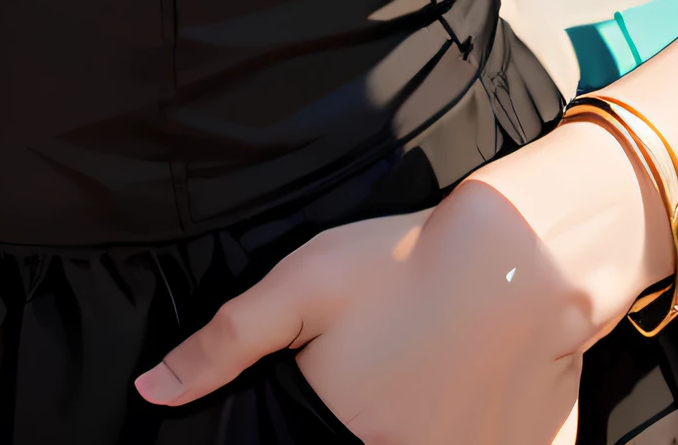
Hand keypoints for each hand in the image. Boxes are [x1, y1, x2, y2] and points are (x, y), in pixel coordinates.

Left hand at [136, 141, 620, 442]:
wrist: (524, 251)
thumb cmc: (406, 264)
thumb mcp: (303, 285)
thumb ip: (225, 343)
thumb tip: (152, 391)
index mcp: (356, 439)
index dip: (322, 425)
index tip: (345, 397)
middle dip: (374, 419)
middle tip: (393, 364)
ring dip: (421, 422)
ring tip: (426, 372)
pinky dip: (477, 430)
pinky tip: (472, 393)